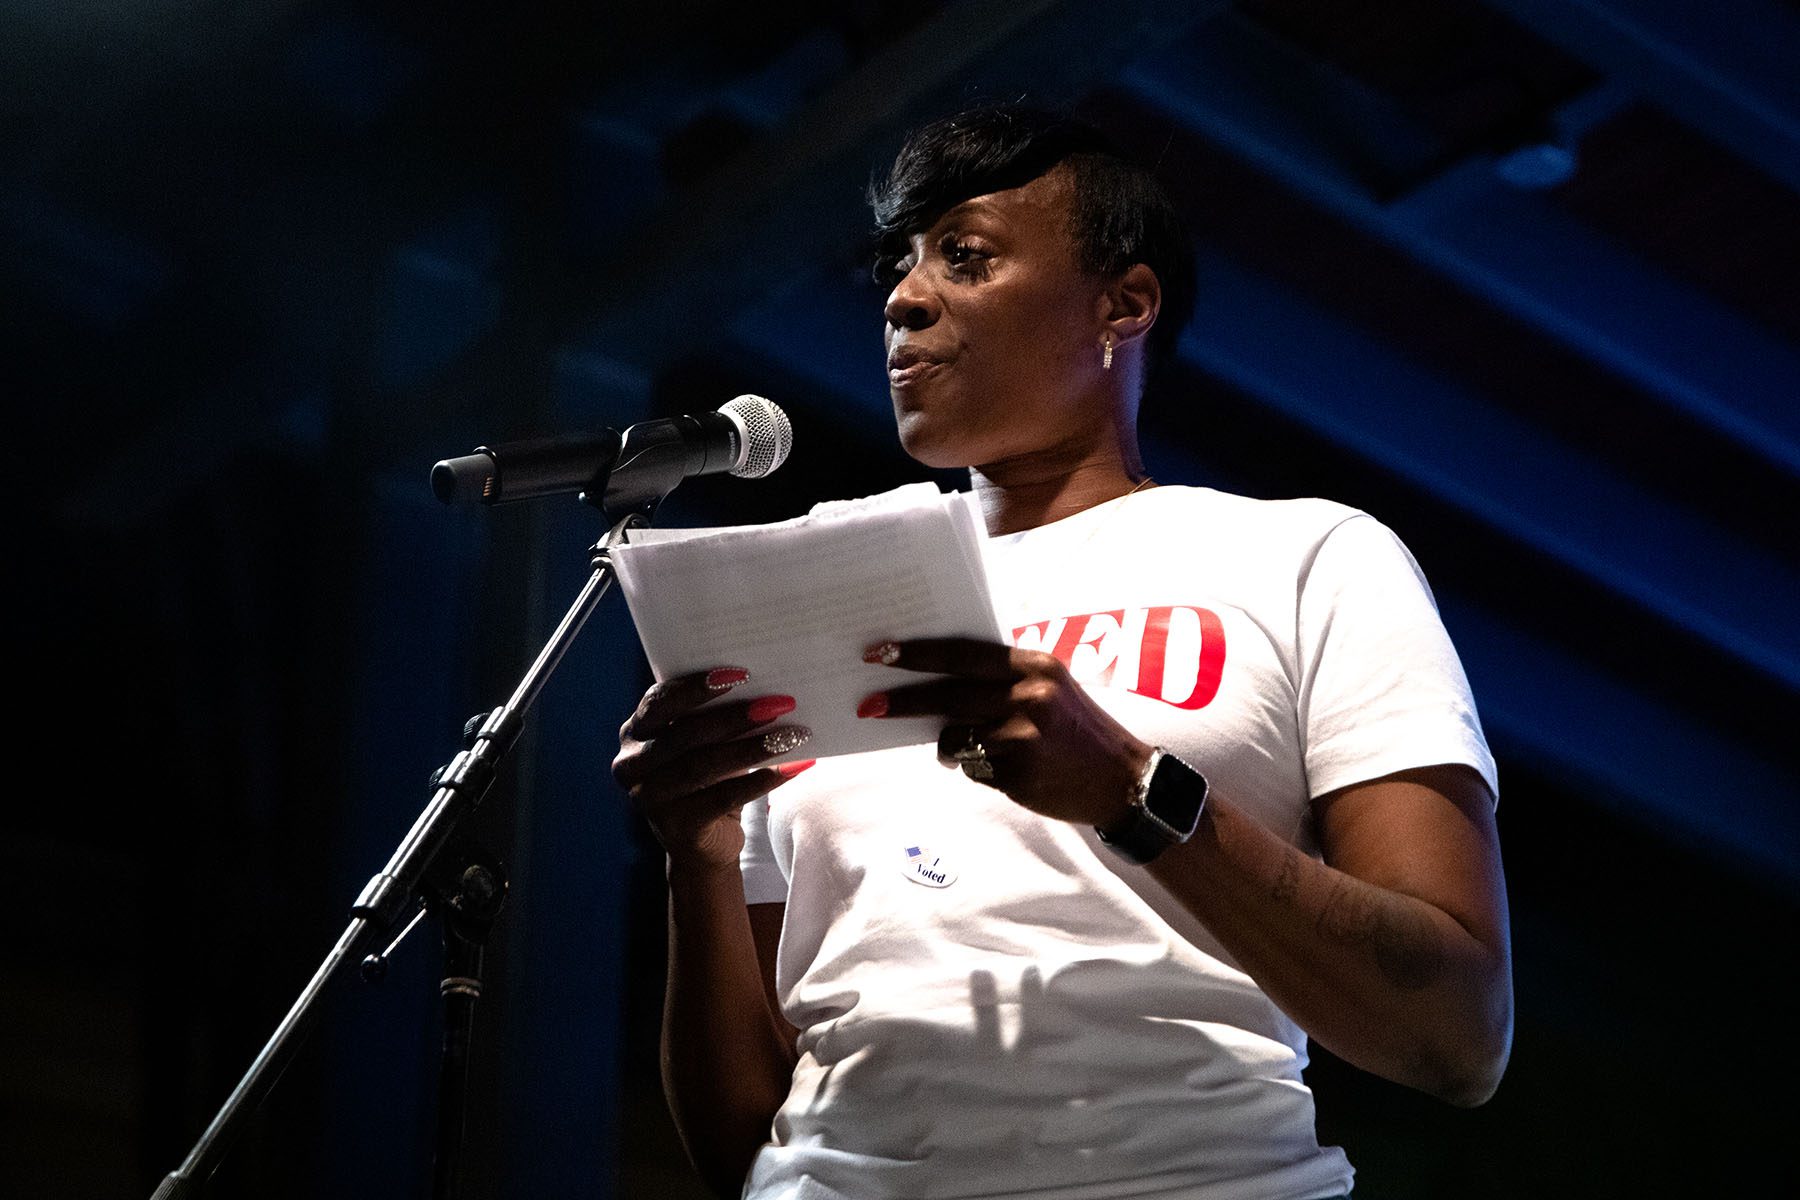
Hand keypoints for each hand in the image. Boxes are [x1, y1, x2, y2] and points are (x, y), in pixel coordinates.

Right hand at [612, 667, 812, 866]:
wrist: (704, 846)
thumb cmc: (708, 779)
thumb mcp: (705, 745)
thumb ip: (716, 717)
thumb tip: (766, 690)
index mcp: (635, 733)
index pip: (659, 701)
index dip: (697, 687)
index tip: (742, 673)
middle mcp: (632, 765)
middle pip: (686, 734)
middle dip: (736, 716)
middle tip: (781, 702)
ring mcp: (649, 799)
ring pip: (704, 766)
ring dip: (754, 747)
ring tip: (794, 734)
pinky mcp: (677, 828)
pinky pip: (723, 799)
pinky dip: (762, 782)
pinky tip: (792, 767)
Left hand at [858, 638, 1152, 825]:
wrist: (1124, 781)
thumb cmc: (1078, 730)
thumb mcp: (1051, 688)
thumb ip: (1004, 677)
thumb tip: (938, 674)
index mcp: (1035, 666)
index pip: (962, 653)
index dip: (918, 653)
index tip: (880, 652)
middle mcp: (1029, 697)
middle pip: (946, 695)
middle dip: (902, 701)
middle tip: (869, 704)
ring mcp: (1022, 737)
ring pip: (952, 736)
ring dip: (948, 743)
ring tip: (966, 748)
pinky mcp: (1015, 774)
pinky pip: (970, 767)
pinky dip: (974, 767)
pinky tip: (1003, 768)